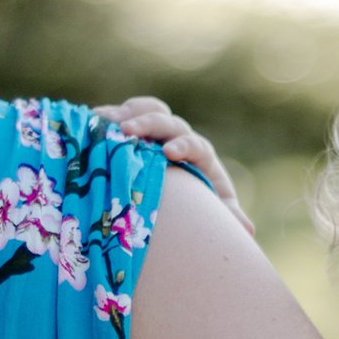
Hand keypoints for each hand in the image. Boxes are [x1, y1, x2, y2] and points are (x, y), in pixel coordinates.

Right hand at [97, 95, 252, 232]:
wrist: (181, 193)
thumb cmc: (200, 203)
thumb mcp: (213, 211)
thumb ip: (228, 217)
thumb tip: (248, 228)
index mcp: (200, 155)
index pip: (196, 144)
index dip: (184, 145)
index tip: (169, 153)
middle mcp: (179, 137)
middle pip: (168, 121)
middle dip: (149, 124)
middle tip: (127, 132)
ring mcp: (157, 130)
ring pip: (147, 109)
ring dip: (128, 113)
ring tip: (106, 120)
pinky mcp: (137, 130)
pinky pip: (124, 114)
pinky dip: (109, 116)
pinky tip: (90, 120)